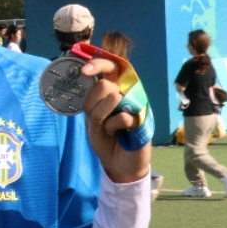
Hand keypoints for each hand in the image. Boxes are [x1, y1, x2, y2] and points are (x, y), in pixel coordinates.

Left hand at [79, 58, 150, 182]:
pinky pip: (122, 117)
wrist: (117, 163)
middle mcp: (125, 93)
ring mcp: (135, 104)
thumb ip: (91, 102)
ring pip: (113, 98)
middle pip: (104, 84)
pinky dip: (113, 128)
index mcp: (112, 90)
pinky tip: (117, 134)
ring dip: (102, 116)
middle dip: (94, 104)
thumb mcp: (92, 120)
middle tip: (97, 117)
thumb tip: (88, 81)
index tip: (84, 71)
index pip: (109, 67)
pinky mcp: (142, 117)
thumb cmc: (104, 138)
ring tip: (108, 127)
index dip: (97, 64)